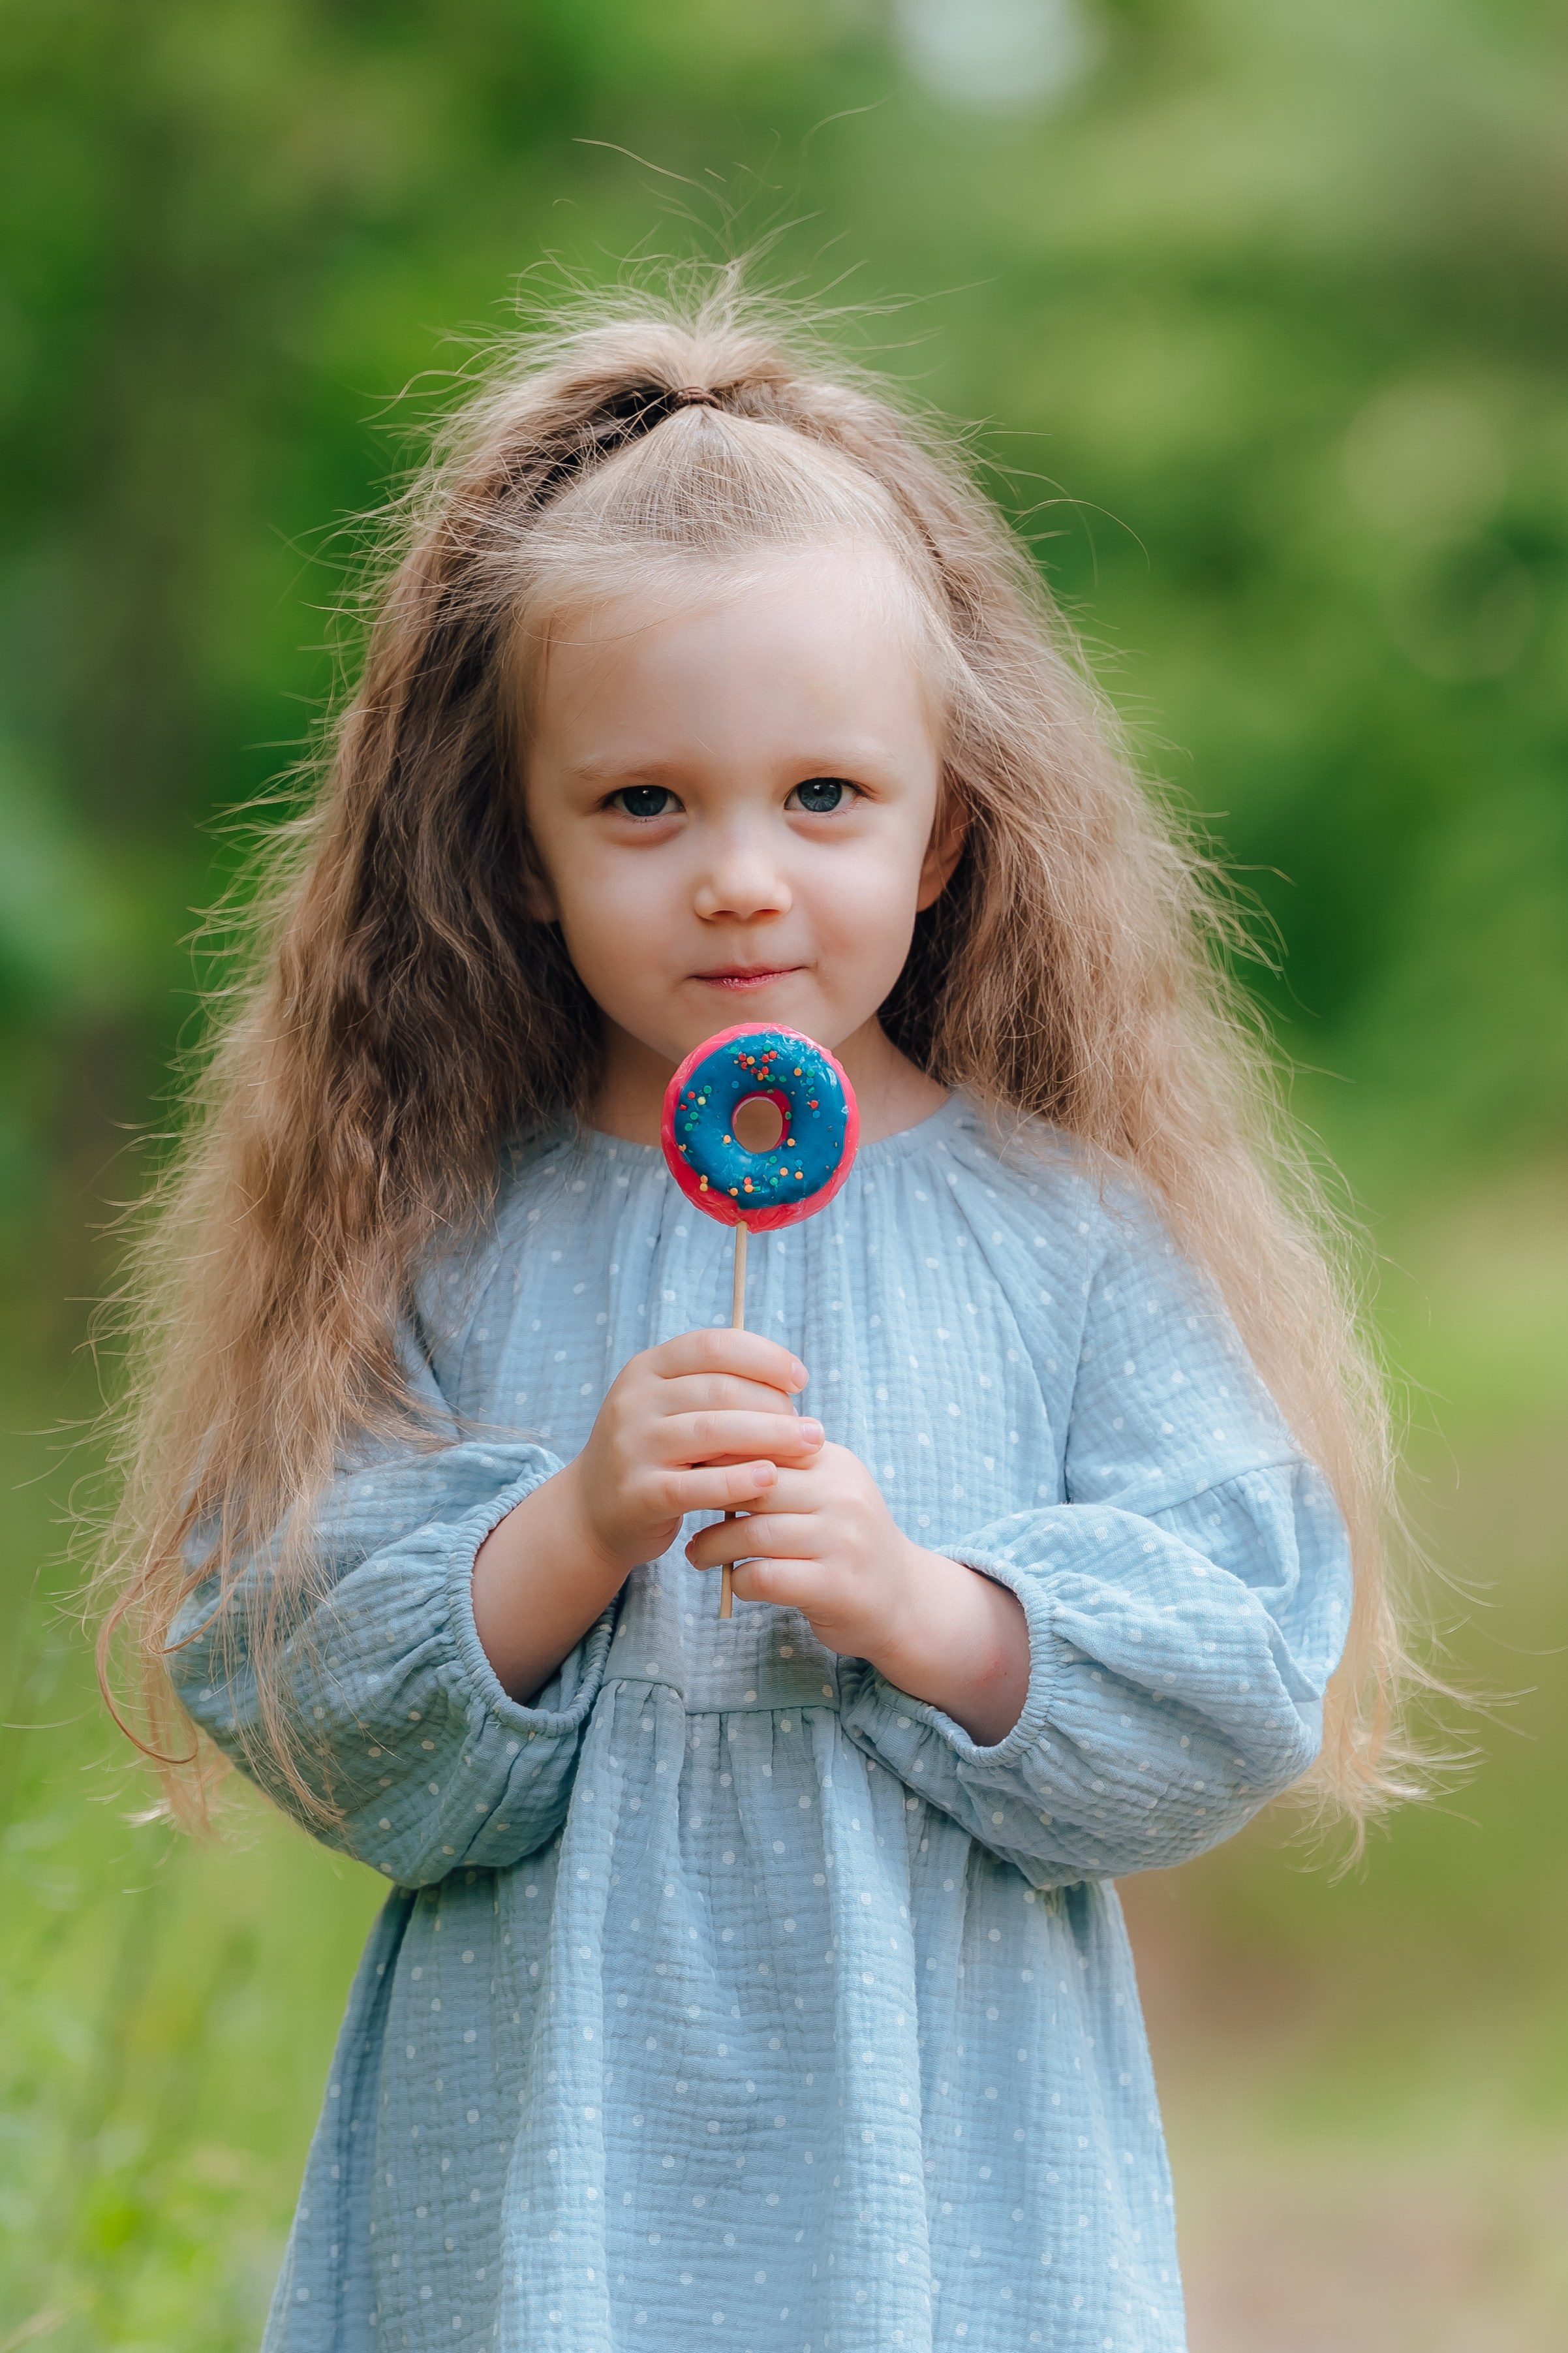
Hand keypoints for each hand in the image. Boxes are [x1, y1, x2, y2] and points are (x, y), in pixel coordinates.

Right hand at [473, 1326, 820, 1702]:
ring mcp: (631, 1447)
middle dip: (775, 1405)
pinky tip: (770, 1479)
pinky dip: (738, 1480)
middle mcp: (634, 1401)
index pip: (713, 1345)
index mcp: (647, 1368)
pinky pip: (696, 1485)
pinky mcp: (638, 1494)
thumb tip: (790, 1386)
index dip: (764, 1356)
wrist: (594, 1510)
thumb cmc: (656, 1453)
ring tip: (809, 1447)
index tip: (801, 1379)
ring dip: (770, 1438)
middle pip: (719, 1390)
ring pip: (712, 1432)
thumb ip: (719, 1390)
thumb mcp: (674, 1408)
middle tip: (812, 1428)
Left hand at [683, 1440, 1030, 1743]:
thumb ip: (780, 1468)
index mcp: (835, 1462)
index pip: (764, 1443)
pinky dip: (740, 1580)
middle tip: (680, 1510)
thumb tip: (706, 1443)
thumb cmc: (843, 1541)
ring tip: (697, 1554)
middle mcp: (844, 1495)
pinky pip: (766, 1577)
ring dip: (713, 1546)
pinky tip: (734, 1581)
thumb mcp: (824, 1491)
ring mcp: (843, 1541)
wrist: (902, 1600)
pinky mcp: (836, 1586)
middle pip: (755, 1485)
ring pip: (754, 1533)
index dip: (717, 1455)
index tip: (683, 1467)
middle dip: (708, 1497)